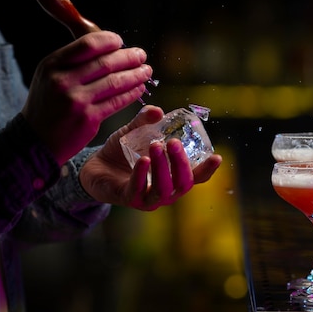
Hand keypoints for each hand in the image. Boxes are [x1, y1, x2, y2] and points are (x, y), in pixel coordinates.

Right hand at [21, 31, 151, 163]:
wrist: (35, 141)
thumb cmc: (46, 106)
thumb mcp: (48, 76)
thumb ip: (72, 62)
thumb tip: (106, 47)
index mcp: (53, 65)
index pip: (87, 44)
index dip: (109, 41)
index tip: (121, 42)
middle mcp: (64, 81)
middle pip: (105, 62)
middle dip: (129, 57)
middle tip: (141, 55)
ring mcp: (77, 100)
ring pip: (115, 82)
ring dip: (135, 75)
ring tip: (146, 71)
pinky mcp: (88, 118)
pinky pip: (116, 102)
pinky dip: (131, 94)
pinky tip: (139, 89)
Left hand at [79, 105, 222, 210]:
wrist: (95, 166)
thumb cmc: (121, 152)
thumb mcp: (134, 132)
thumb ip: (146, 121)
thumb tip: (158, 112)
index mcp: (173, 176)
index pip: (197, 177)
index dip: (208, 169)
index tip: (217, 156)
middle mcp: (166, 191)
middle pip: (183, 184)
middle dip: (181, 163)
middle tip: (174, 143)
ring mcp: (148, 198)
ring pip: (164, 190)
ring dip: (163, 168)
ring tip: (156, 146)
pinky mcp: (129, 199)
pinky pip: (139, 191)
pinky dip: (142, 175)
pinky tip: (143, 160)